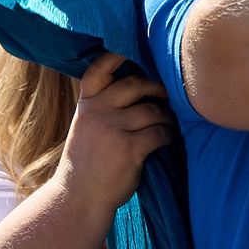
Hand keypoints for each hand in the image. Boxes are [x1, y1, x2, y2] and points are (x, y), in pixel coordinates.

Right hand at [56, 55, 172, 214]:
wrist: (79, 197)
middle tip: (166, 95)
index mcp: (86, 104)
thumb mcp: (86, 126)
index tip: (132, 51)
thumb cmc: (88, 161)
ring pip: (152, 110)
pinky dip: (167, 135)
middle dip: (156, 88)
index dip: (116, 56)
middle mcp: (97, 112)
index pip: (99, 70)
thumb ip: (102, 105)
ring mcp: (112, 129)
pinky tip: (166, 140)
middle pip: (135, 84)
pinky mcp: (129, 148)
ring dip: (166, 115)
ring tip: (168, 122)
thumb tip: (137, 82)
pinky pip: (159, 132)